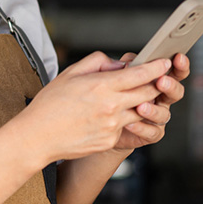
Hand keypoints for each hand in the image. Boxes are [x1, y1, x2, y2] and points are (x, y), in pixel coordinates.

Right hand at [11, 52, 169, 165]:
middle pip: (148, 93)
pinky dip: (124, 119)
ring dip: (143, 103)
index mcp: (102, 86)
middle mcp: (111, 107)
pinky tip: (111, 115)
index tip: (165, 62)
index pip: (140, 74)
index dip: (157, 67)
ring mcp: (112, 126)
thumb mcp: (71, 73)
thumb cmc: (50, 104)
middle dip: (156, 85)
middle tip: (158, 78)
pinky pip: (126, 127)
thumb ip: (98, 62)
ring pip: (141, 111)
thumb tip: (119, 64)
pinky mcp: (110, 141)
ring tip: (133, 97)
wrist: (37, 137)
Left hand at [110, 52, 189, 151]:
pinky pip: (152, 132)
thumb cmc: (109, 94)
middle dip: (171, 86)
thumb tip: (131, 62)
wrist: (99, 123)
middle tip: (161, 81)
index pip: (174, 71)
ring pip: (164, 114)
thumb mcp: (116, 74)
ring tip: (140, 107)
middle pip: (176, 92)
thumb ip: (126, 65)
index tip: (178, 57)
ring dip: (154, 110)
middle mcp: (161, 98)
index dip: (180, 65)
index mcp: (157, 80)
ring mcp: (158, 117)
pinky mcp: (150, 133)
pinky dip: (142, 127)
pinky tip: (130, 123)